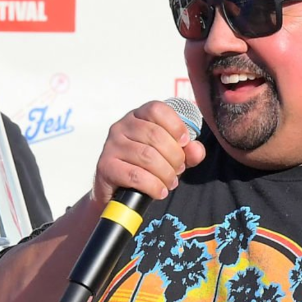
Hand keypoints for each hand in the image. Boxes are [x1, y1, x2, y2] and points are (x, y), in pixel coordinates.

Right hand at [91, 100, 206, 204]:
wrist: (119, 192)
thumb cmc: (146, 168)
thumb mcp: (171, 157)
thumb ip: (188, 152)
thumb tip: (196, 150)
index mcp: (138, 116)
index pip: (157, 109)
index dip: (176, 125)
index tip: (184, 142)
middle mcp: (121, 126)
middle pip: (155, 135)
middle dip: (174, 156)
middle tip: (179, 169)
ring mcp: (111, 145)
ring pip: (147, 156)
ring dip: (165, 173)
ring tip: (169, 182)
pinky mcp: (105, 166)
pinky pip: (135, 175)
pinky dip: (153, 186)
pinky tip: (159, 191)